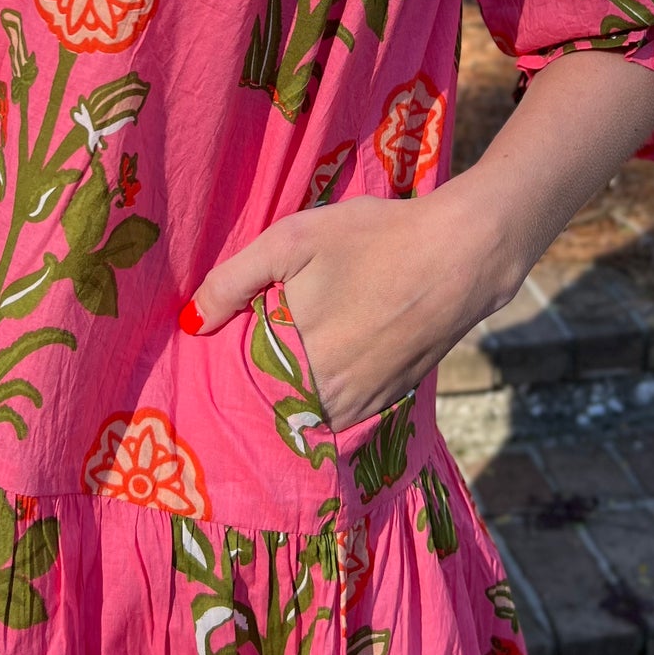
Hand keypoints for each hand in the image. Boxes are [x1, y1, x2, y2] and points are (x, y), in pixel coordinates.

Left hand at [180, 188, 526, 432]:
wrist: (461, 255)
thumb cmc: (373, 239)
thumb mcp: (293, 240)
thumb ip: (234, 281)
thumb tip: (192, 323)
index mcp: (296, 362)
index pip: (238, 387)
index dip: (224, 372)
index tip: (215, 355)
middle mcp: (328, 397)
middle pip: (272, 405)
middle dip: (256, 385)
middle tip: (253, 350)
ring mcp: (363, 404)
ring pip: (307, 415)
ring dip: (290, 396)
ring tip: (287, 357)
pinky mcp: (388, 400)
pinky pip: (340, 414)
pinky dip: (324, 398)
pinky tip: (325, 363)